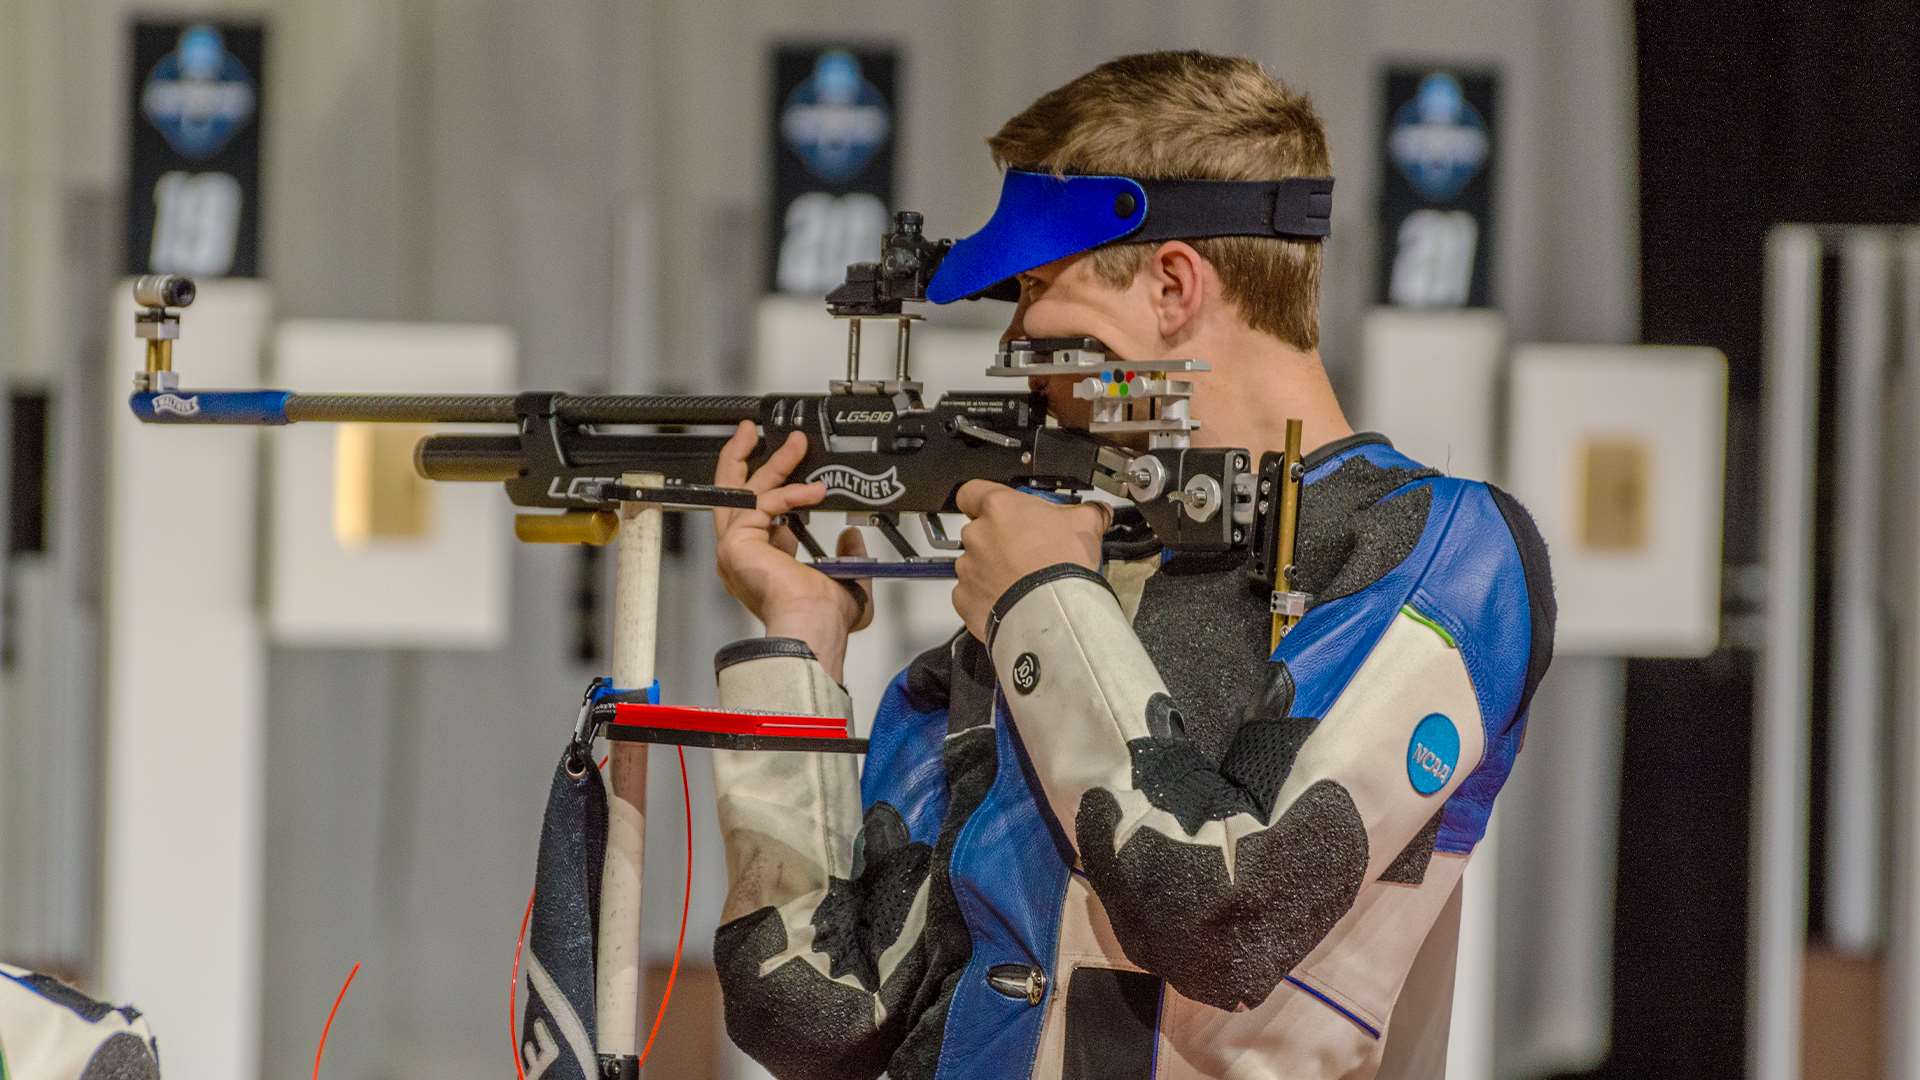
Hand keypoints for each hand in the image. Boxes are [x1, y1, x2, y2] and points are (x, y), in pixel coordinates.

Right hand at [713, 422, 872, 678]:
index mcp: (761, 567)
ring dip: (768, 460)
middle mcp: (741, 557)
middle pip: (735, 494)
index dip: (785, 498)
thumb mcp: (848, 583)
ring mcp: (734, 549)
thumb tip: (852, 538)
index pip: (761, 521)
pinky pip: (762, 502)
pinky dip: (791, 492)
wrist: (811, 628)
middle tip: (760, 434)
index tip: (810, 487)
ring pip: (740, 489)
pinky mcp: (736, 542)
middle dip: (750, 459)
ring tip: (793, 441)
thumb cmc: (823, 620)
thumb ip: (850, 559)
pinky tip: (815, 490)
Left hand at [951, 480, 1109, 641]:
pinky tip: (1009, 600)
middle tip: (1025, 553)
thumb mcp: (1086, 526)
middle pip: (978, 531)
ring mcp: (968, 568)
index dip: (982, 501)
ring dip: (992, 570)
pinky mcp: (965, 598)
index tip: (1000, 512)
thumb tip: (1098, 511)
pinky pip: (971, 593)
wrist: (1053, 612)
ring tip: (1021, 582)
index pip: (971, 492)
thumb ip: (1088, 511)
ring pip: (974, 564)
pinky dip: (985, 597)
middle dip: (997, 541)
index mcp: (999, 508)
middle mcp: (977, 534)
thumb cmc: (1063, 565)